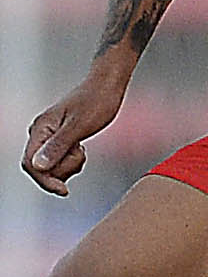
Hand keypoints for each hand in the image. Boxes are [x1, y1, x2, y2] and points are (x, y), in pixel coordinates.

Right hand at [22, 70, 126, 195]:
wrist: (107, 86)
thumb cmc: (97, 101)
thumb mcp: (80, 125)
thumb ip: (59, 146)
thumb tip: (38, 166)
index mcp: (40, 129)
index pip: (31, 164)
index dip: (44, 180)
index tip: (63, 190)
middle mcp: (40, 133)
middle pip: (41, 168)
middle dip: (62, 169)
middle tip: (81, 154)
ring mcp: (49, 136)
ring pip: (52, 166)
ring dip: (69, 165)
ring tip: (82, 150)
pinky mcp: (60, 139)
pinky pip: (60, 160)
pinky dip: (72, 161)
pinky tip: (81, 150)